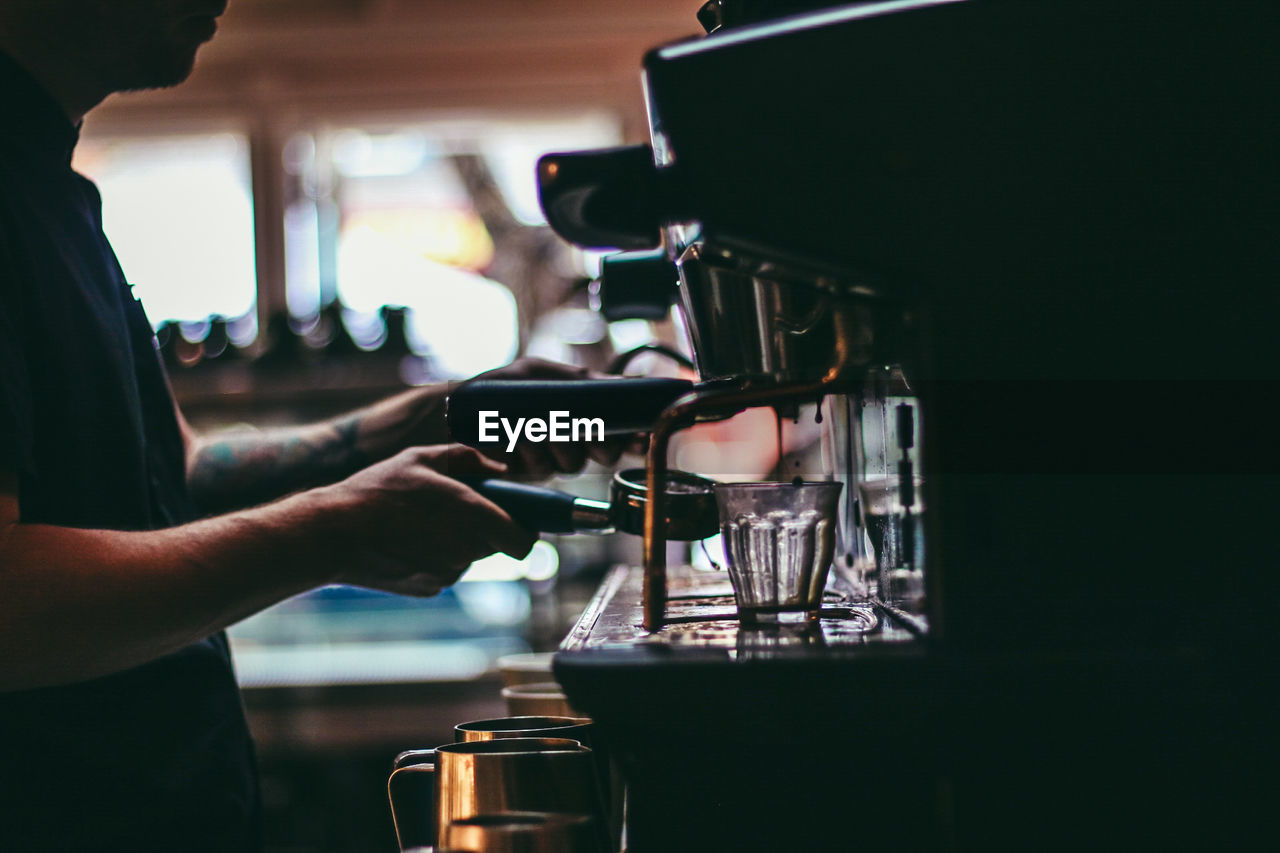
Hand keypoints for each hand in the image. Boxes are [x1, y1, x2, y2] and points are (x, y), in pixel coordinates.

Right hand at [316, 445, 536, 596]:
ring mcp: (447, 572)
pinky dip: (437, 556)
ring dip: (460, 541)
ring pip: (471, 556)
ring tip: (422, 522)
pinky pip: (447, 569)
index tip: (518, 520)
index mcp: (469, 513)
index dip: (526, 531)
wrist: (331, 535)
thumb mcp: (420, 458)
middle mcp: (464, 548)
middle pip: (497, 545)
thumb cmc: (375, 490)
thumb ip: (468, 458)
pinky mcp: (429, 588)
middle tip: (455, 509)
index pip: (524, 541)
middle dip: (486, 527)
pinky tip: (408, 541)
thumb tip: (501, 471)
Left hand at [466, 357, 629, 479]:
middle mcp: (572, 436)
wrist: (456, 412)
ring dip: (558, 444)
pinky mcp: (532, 473)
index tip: (640, 437)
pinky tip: (518, 440)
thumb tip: (627, 385)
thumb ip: (583, 380)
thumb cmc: (498, 387)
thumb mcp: (540, 373)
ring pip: (576, 463)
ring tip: (536, 426)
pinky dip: (533, 453)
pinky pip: (546, 469)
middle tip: (589, 432)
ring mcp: (553, 456)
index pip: (620, 426)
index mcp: (581, 409)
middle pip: (607, 451)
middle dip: (600, 441)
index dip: (634, 434)